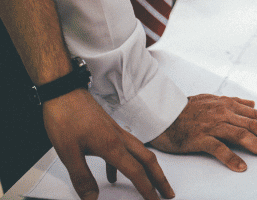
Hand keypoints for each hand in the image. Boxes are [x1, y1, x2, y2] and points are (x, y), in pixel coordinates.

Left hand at [42, 88, 172, 199]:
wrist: (63, 91)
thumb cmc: (65, 117)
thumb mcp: (68, 153)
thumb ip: (82, 177)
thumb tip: (91, 198)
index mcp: (111, 146)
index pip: (135, 172)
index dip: (147, 189)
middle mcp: (119, 138)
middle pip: (148, 160)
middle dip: (160, 178)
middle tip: (168, 192)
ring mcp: (115, 131)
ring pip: (140, 153)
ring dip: (149, 169)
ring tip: (150, 183)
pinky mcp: (109, 128)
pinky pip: (125, 148)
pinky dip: (127, 163)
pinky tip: (113, 174)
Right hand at [149, 94, 256, 171]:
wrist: (161, 114)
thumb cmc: (186, 108)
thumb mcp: (212, 99)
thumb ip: (234, 102)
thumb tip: (252, 104)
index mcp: (228, 105)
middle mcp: (223, 113)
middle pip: (254, 125)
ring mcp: (212, 125)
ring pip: (241, 135)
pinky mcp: (199, 138)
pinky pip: (219, 148)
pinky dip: (232, 158)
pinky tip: (242, 167)